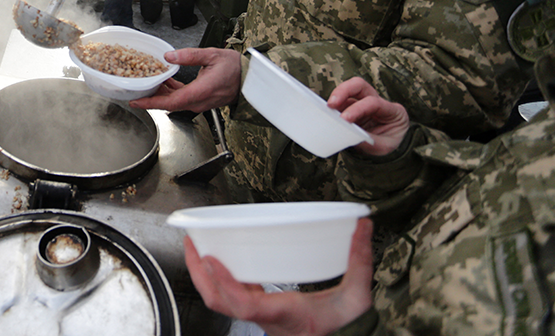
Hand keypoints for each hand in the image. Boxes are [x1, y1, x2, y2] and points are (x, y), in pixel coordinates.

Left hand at [130, 48, 241, 111]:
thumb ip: (190, 55)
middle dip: (151, 98)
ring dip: (160, 94)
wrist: (250, 79)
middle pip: (169, 104)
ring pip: (175, 102)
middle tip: (135, 91)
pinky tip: (165, 81)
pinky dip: (171, 92)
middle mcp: (199, 101)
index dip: (152, 102)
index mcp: (201, 91)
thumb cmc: (236, 68)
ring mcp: (200, 102)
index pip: (171, 102)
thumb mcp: (213, 55)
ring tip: (147, 83)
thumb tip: (169, 56)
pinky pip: (182, 99)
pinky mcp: (201, 100)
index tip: (137, 102)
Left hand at [184, 218, 374, 335]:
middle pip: (219, 301)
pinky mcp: (257, 311)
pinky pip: (229, 294)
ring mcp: (257, 316)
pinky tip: (219, 257)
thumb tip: (363, 228)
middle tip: (191, 242)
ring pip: (219, 299)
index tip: (211, 258)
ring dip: (203, 274)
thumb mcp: (357, 298)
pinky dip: (218, 275)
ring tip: (197, 244)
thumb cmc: (341, 326)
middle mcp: (263, 317)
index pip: (245, 304)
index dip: (225, 282)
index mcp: (281, 314)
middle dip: (199, 274)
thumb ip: (361, 263)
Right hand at [327, 78, 409, 155]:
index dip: (357, 108)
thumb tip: (349, 136)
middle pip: (360, 85)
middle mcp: (378, 101)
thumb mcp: (384, 147)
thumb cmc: (387, 144)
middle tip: (331, 104)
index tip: (344, 119)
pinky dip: (333, 106)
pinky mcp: (350, 106)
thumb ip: (369, 142)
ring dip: (336, 97)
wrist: (383, 147)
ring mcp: (363, 102)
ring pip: (348, 89)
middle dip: (344, 90)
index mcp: (393, 110)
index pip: (373, 103)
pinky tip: (327, 113)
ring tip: (326, 109)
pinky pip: (340, 101)